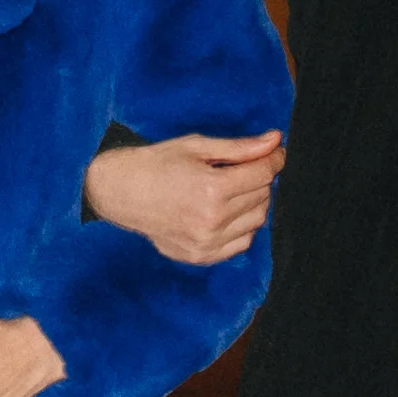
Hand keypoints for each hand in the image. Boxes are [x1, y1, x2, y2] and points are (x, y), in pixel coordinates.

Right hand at [83, 131, 284, 263]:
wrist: (122, 192)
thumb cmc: (157, 164)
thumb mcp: (197, 147)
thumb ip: (240, 147)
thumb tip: (275, 140)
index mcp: (211, 189)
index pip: (263, 174)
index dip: (274, 159)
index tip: (275, 152)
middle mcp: (212, 220)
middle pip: (263, 196)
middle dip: (260, 178)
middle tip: (244, 167)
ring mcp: (207, 242)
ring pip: (257, 220)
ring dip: (253, 202)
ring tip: (232, 189)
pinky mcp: (202, 256)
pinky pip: (242, 243)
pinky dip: (242, 226)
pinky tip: (225, 212)